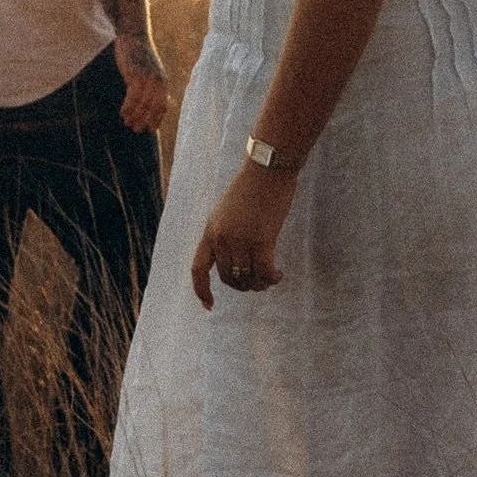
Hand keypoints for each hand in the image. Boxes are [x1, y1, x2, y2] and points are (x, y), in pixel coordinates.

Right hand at [112, 34, 168, 132]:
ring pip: (142, 104)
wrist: (134, 36)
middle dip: (144, 120)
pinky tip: (122, 113)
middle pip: (153, 107)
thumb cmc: (140, 55)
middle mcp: (159, 82)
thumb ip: (152, 85)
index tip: (150, 129)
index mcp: (164, 82)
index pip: (163, 105)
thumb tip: (151, 101)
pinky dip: (128, 107)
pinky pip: (133, 96)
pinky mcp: (137, 75)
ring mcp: (148, 79)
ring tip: (127, 122)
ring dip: (134, 116)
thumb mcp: (151, 71)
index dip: (157, 118)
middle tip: (135, 130)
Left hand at [192, 161, 296, 309]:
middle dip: (242, 286)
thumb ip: (224, 234)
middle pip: (227, 278)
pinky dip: (271, 278)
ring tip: (269, 279)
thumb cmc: (249, 188)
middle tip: (257, 284)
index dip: (201, 291)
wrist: (266, 170)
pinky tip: (278, 276)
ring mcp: (241, 240)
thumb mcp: (226, 211)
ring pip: (246, 277)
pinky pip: (264, 271)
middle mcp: (222, 238)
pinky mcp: (262, 239)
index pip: (198, 270)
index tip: (209, 306)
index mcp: (210, 231)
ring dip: (258, 284)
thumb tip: (233, 261)